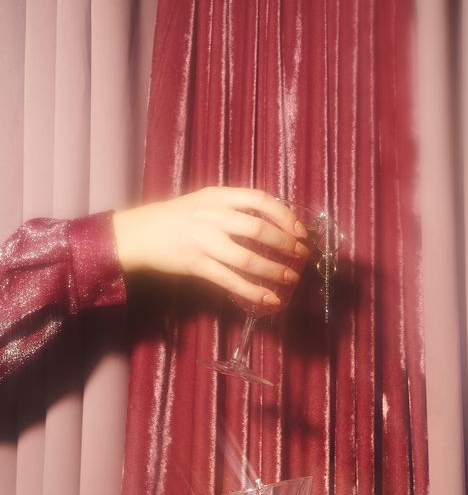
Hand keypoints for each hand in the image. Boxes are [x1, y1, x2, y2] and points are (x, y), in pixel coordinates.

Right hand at [113, 187, 308, 306]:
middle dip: (286, 244)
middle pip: (258, 229)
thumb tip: (271, 225)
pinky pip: (230, 280)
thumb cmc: (176, 218)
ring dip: (274, 270)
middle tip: (302, 256)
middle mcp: (212, 215)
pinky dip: (253, 291)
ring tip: (290, 278)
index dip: (285, 215)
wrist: (138, 233)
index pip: (260, 199)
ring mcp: (204, 241)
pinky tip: (269, 298)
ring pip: (247, 257)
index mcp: (217, 196)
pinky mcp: (196, 265)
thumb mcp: (204, 202)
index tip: (300, 231)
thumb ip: (233, 208)